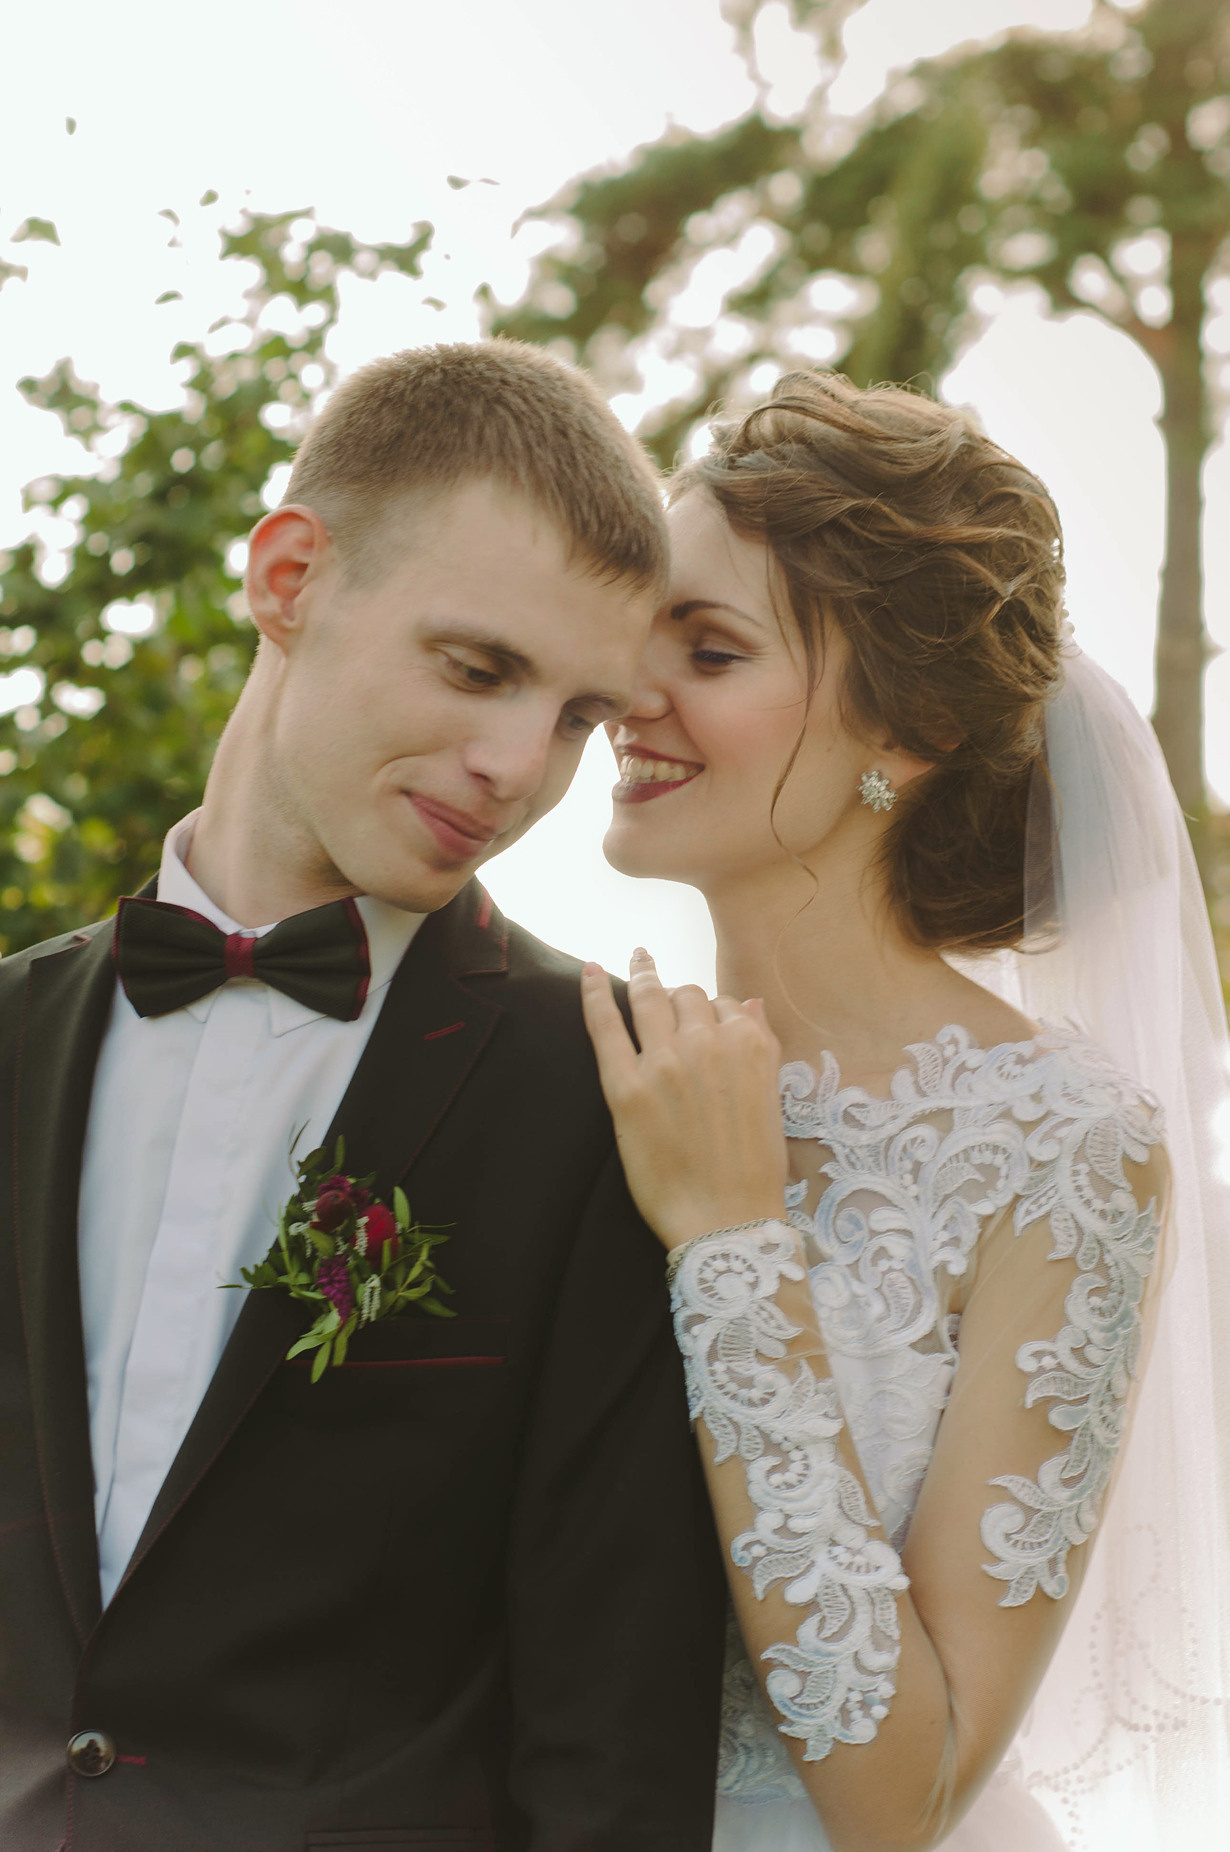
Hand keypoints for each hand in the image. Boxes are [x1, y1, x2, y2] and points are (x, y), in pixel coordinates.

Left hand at [580, 949, 787, 1251]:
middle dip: (679, 995)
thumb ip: (760, 1045)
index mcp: (750, 1046)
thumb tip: (748, 1002)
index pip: (725, 1004)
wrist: (727, 1222)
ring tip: (637, 963)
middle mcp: (708, 1043)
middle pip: (687, 996)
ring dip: (644, 978)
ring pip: (650, 999)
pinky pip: (605, 1026)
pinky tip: (588, 971)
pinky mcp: (626, 1087)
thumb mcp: (770, 1099)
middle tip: (666, 995)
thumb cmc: (754, 1171)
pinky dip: (594, 993)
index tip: (701, 1020)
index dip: (712, 1011)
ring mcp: (664, 1062)